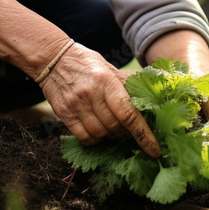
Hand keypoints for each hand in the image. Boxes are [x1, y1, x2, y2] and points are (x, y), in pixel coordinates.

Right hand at [39, 42, 160, 157]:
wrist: (53, 59)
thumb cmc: (86, 62)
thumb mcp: (109, 67)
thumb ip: (127, 84)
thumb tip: (151, 98)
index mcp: (106, 80)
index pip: (128, 113)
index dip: (144, 135)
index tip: (154, 150)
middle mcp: (91, 94)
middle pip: (115, 127)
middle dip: (127, 133)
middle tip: (130, 130)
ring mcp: (76, 105)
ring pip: (100, 135)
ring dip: (111, 137)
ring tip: (114, 129)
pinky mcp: (64, 114)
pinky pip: (84, 138)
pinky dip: (95, 140)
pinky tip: (98, 132)